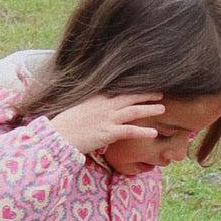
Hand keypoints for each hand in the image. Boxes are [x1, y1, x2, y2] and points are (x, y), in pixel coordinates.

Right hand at [46, 92, 163, 155]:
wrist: (57, 136)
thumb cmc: (66, 125)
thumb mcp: (80, 108)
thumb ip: (93, 105)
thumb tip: (101, 106)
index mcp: (97, 98)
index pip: (120, 89)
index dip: (134, 87)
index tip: (145, 84)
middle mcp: (104, 105)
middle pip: (130, 96)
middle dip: (147, 94)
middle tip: (161, 93)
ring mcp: (107, 118)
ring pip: (134, 111)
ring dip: (150, 109)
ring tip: (163, 109)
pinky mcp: (108, 132)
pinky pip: (129, 131)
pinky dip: (143, 131)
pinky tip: (154, 133)